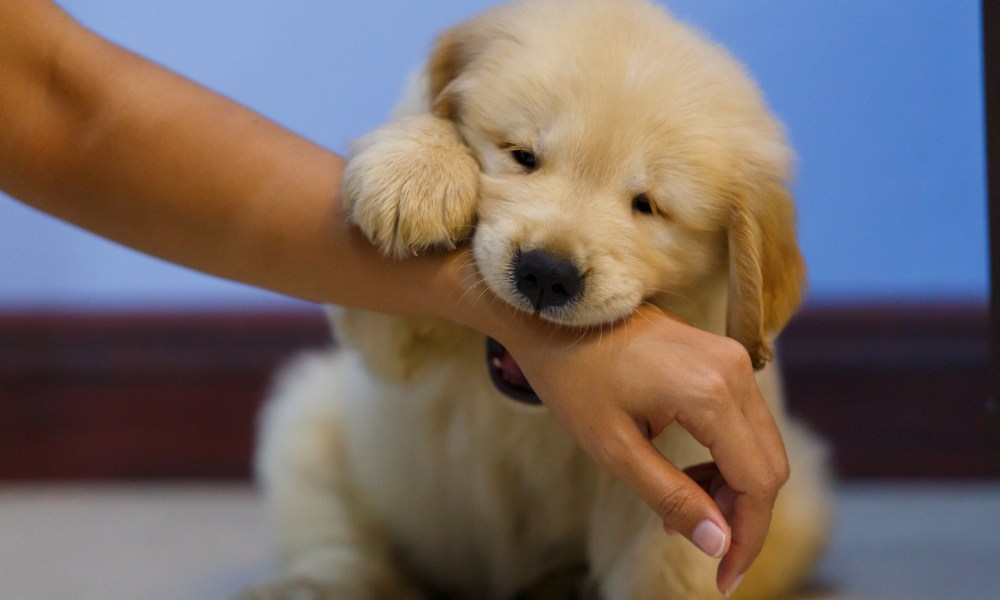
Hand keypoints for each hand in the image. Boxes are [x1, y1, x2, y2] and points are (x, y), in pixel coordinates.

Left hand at [496, 304, 788, 595]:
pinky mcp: (722, 356)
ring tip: (682, 509)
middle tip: (699, 542)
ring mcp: (731, 358)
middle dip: (741, 516)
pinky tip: (688, 475)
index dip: (747, 538)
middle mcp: (734, 370)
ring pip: (760, 444)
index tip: (725, 579)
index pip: (757, 482)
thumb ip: (671, 496)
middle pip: (769, 464)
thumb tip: (718, 545)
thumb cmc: (574, 378)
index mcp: (709, 393)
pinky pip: (743, 419)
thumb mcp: (614, 448)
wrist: (558, 316)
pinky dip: (725, 456)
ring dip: (731, 487)